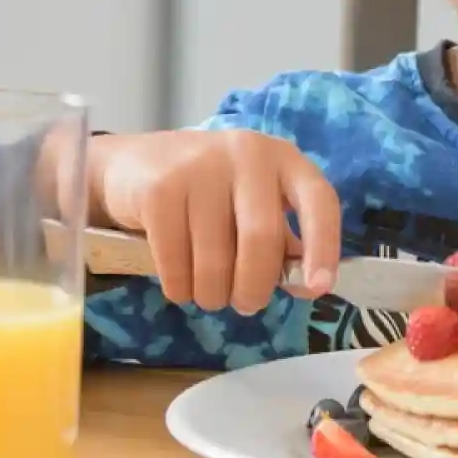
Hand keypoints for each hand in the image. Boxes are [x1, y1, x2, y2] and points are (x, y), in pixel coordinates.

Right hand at [91, 128, 342, 314]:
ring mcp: (199, 166)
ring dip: (213, 295)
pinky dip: (180, 289)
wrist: (134, 166)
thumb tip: (309, 285)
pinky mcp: (159, 189)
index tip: (319, 287)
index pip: (318, 200)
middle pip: (262, 239)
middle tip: (245, 304)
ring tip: (208, 293)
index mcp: (282, 158)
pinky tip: (180, 283)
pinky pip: (175, 264)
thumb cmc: (209, 196)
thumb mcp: (253, 205)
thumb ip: (284, 241)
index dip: (323, 246)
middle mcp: (246, 153)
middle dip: (254, 288)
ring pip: (215, 261)